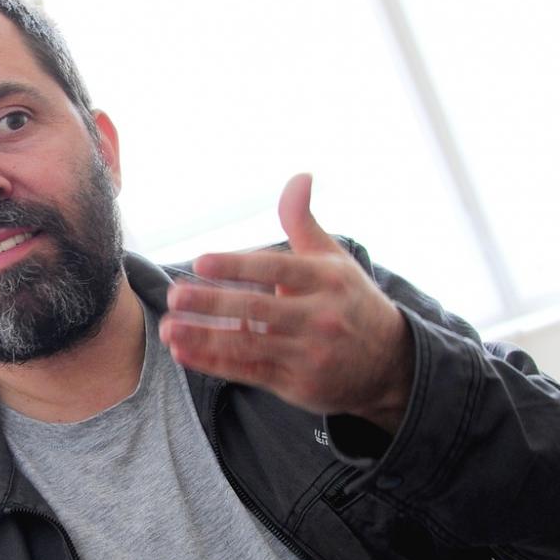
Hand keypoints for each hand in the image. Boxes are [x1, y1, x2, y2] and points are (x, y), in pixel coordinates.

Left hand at [159, 174, 413, 432]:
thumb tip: (300, 176)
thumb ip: (304, 221)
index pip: (277, 269)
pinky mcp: (296, 384)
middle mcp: (319, 318)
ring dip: (205, 337)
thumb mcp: (334, 260)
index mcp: (327, 281)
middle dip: (213, 304)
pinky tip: (184, 352)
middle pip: (258, 310)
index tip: (201, 262)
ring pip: (248, 344)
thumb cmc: (352, 303)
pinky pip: (249, 373)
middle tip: (175, 296)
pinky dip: (214, 363)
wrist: (390, 366)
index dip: (238, 266)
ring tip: (169, 328)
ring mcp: (308, 355)